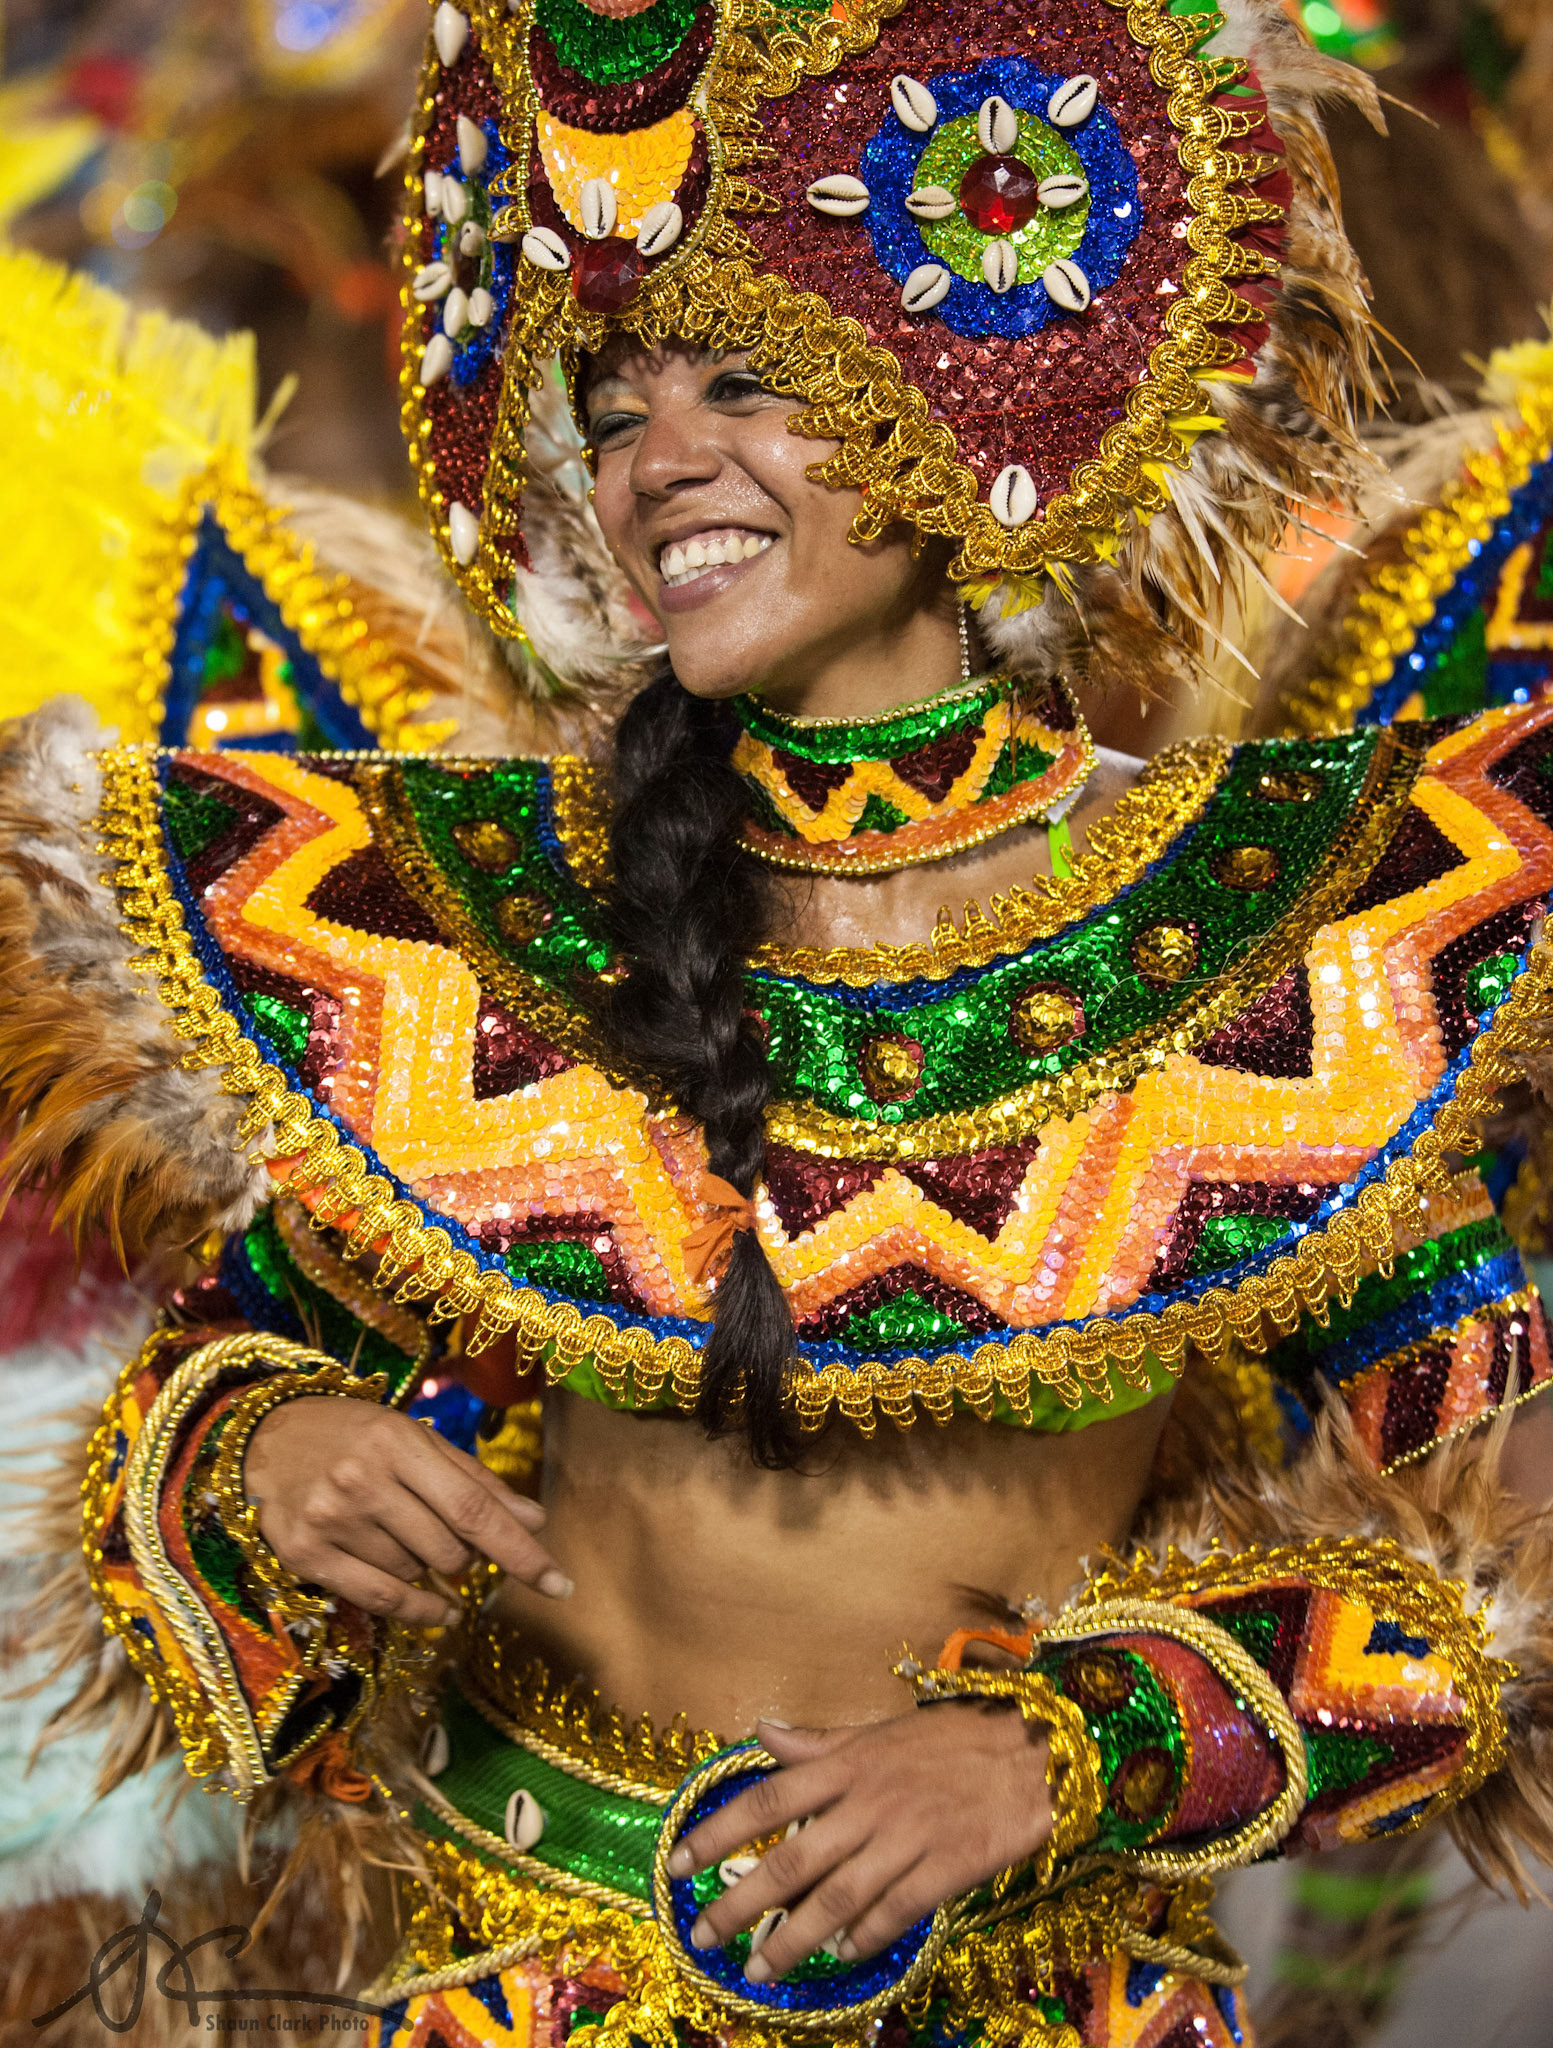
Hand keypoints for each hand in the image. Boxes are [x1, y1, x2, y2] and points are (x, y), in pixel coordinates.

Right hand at [244, 1396, 569, 1627]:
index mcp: (397, 1443)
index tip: (561, 1583)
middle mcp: (362, 1482)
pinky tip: (439, 1610)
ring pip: (416, 1573)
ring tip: (408, 1536)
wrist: (261, 1438)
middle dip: (467, 1554)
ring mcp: (330, 1521)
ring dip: (430, 1569)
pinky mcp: (304, 1555)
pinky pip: (380, 1599)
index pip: (474, 1508)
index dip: (521, 1551)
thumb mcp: (415, 1440)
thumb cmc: (352, 1434)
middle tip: (452, 1535)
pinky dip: (419, 1610)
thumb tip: (534, 1522)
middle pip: (449, 1549)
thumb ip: (474, 1481)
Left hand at [665, 1704, 1052, 1981]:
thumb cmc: (953, 1740)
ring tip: (759, 1968)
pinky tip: (842, 1953)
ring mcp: (907, 1837)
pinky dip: (864, 1935)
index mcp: (848, 1765)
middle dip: (739, 1903)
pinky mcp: (946, 1867)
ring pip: (835, 1897)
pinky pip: (894, 1910)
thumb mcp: (879, 1731)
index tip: (677, 1862)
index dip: (717, 1833)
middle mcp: (868, 1802)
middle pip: (790, 1860)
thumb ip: (818, 1743)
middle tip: (703, 1935)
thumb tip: (761, 1729)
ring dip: (792, 1938)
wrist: (1036, 1751)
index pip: (767, 1800)